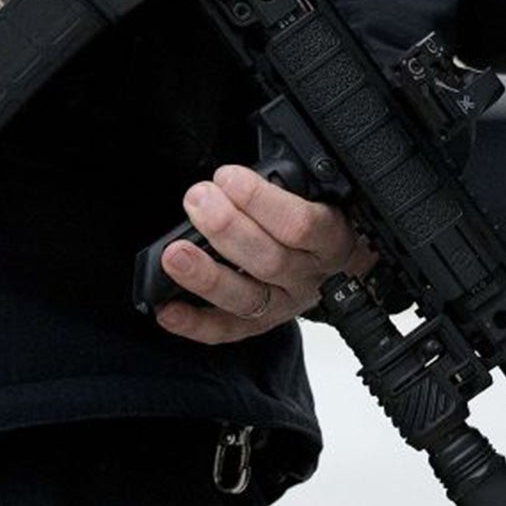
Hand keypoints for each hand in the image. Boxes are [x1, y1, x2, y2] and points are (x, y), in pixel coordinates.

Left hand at [151, 163, 371, 343]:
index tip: (228, 177)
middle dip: (226, 228)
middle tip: (197, 200)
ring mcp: (285, 304)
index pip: (302, 224)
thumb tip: (233, 175)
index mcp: (331, 239)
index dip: (260, 200)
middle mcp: (309, 276)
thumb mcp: (320, 196)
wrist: (337, 267)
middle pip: (269, 260)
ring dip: (207, 275)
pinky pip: (227, 330)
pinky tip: (168, 307)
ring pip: (247, 298)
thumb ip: (286, 184)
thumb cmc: (320, 222)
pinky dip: (195, 323)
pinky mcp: (260, 325)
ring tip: (174, 254)